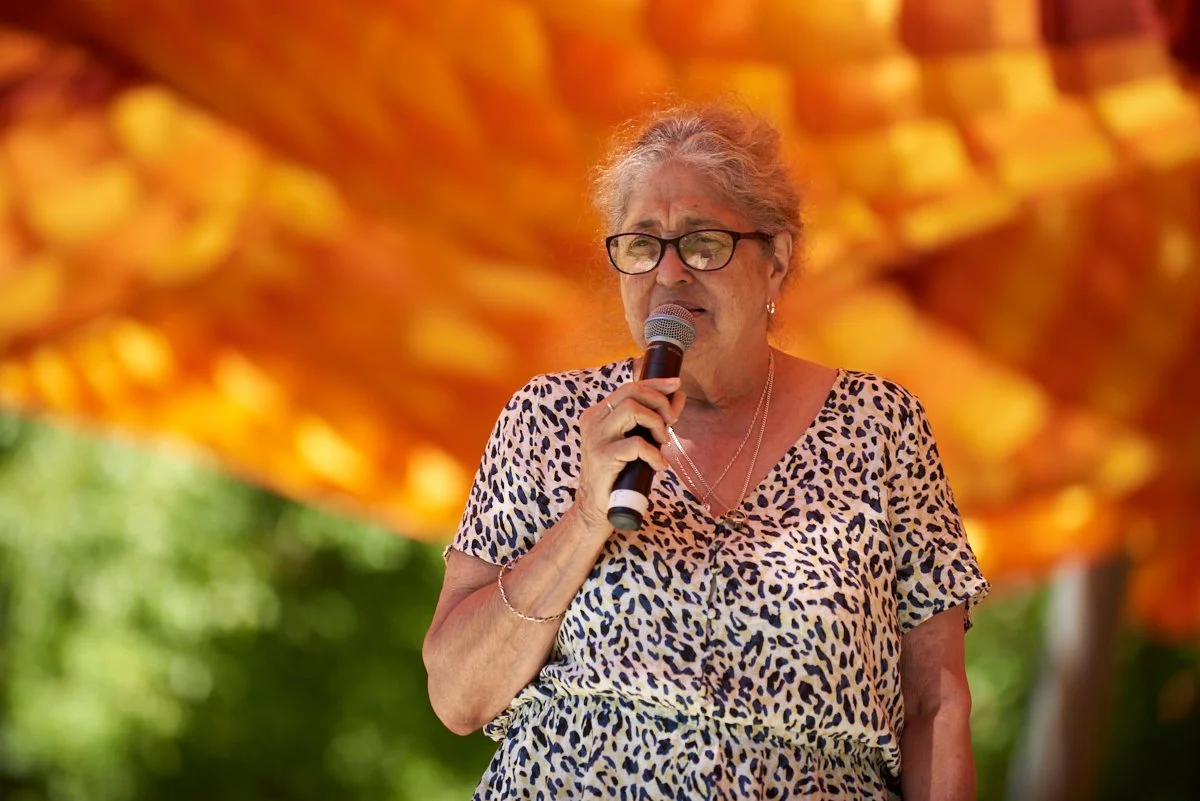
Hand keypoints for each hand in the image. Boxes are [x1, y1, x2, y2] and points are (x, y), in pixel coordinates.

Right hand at [574, 377, 687, 532]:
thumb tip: (678, 396)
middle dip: (658, 401)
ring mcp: (596, 438)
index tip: (676, 384)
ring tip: (662, 441)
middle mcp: (593, 421)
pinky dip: (654, 454)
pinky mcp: (603, 456)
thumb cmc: (620, 473)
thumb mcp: (636, 440)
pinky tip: (658, 465)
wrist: (597, 506)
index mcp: (598, 413)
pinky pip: (636, 444)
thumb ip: (653, 419)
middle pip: (630, 392)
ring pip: (632, 409)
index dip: (655, 383)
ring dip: (656, 423)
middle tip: (671, 420)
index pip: (628, 387)